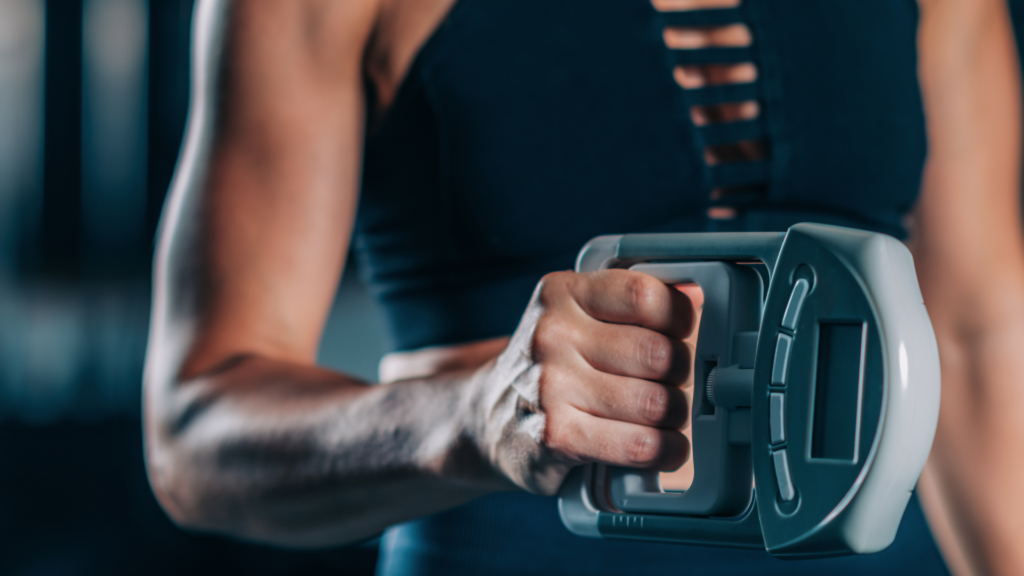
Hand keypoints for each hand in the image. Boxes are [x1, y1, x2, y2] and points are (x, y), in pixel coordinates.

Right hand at [466, 269, 695, 494]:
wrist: (487, 418)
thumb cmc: (551, 365)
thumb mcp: (572, 315)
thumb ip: (625, 305)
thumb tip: (698, 298)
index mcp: (563, 293)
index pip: (646, 295)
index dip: (679, 318)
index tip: (679, 335)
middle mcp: (552, 334)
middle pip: (658, 354)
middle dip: (680, 375)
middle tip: (671, 383)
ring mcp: (550, 386)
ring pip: (656, 403)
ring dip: (673, 418)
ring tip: (663, 418)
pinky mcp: (555, 436)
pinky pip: (639, 444)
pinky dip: (664, 450)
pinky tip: (661, 448)